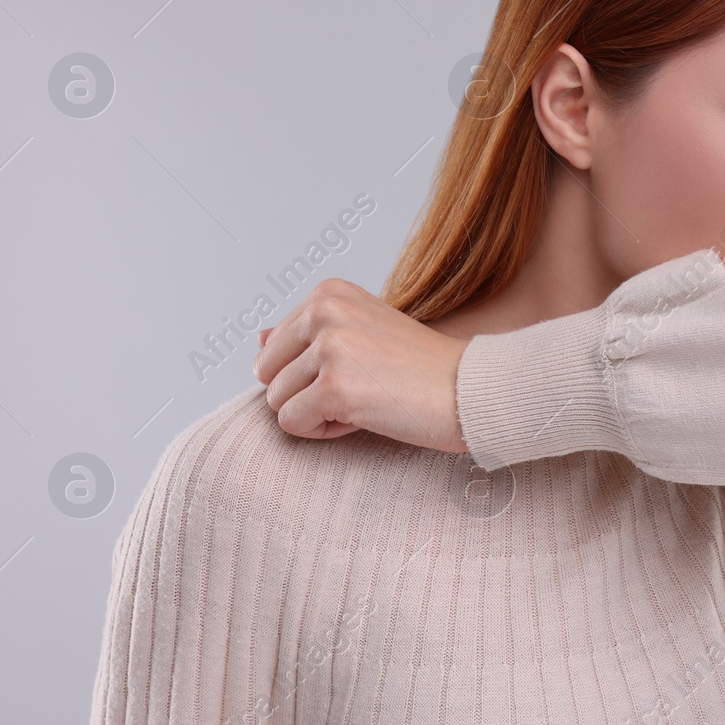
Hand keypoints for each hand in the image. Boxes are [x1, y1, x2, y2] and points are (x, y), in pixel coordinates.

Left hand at [251, 278, 469, 452]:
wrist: (470, 390)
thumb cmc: (422, 368)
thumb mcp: (359, 335)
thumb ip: (303, 334)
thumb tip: (255, 338)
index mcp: (328, 293)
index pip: (272, 348)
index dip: (310, 372)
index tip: (360, 368)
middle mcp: (324, 311)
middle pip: (267, 374)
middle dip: (305, 393)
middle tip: (361, 388)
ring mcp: (330, 348)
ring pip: (277, 402)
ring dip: (318, 414)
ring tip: (367, 400)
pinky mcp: (335, 387)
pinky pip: (293, 425)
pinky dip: (325, 432)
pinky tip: (365, 416)